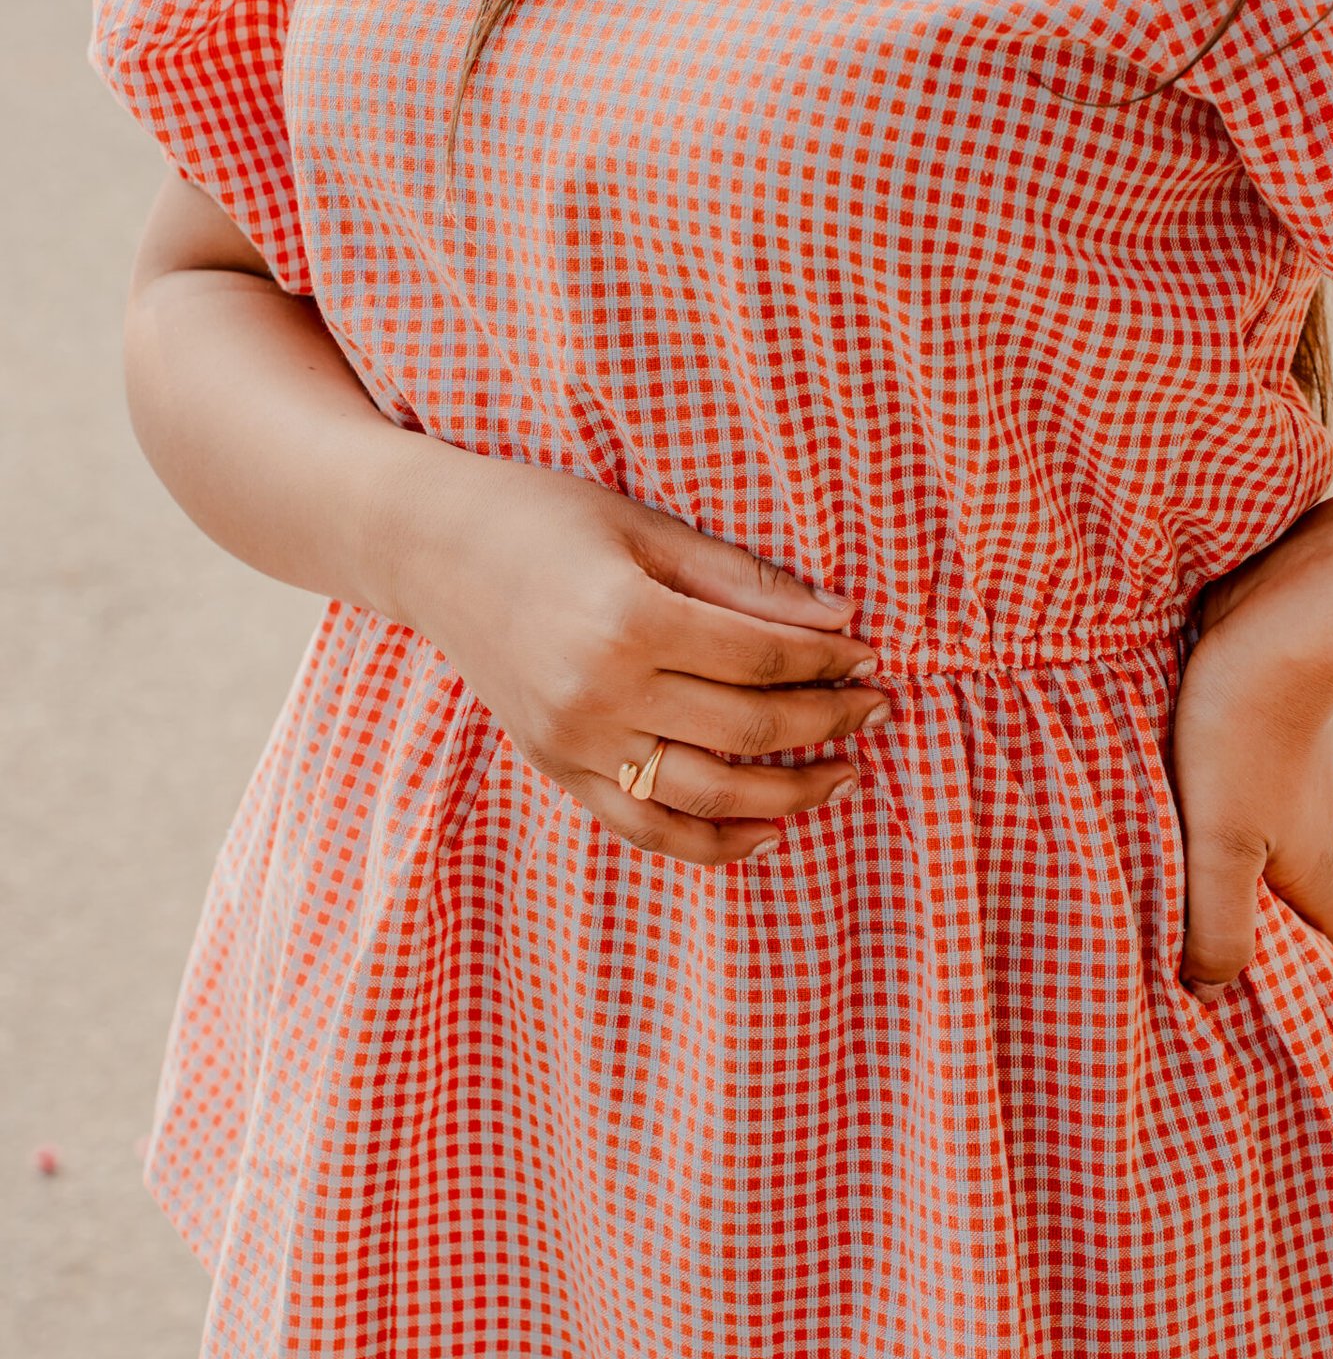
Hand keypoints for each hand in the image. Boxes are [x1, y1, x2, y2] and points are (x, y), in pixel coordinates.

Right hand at [391, 451, 890, 865]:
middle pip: (748, 730)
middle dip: (828, 723)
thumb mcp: (647, 527)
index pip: (762, 660)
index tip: (869, 654)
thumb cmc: (544, 516)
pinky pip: (648, 828)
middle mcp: (601, 693)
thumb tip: (840, 620)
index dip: (828, 663)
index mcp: (629, 621)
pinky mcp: (558, 769)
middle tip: (877, 710)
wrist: (430, 550)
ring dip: (790, 794)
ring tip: (845, 774)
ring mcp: (576, 742)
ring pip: (708, 796)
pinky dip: (714, 842)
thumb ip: (744, 581)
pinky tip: (769, 831)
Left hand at [1171, 569, 1332, 1001]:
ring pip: (1329, 820)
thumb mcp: (1218, 847)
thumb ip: (1217, 924)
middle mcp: (1324, 818)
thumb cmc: (1238, 741)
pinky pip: (1299, 770)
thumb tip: (1212, 991)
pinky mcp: (1291, 721)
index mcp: (1314, 861)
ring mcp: (1312, 766)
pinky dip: (1286, 791)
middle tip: (1311, 932)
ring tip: (1281, 862)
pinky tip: (1249, 780)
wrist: (1275, 630)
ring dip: (1315, 848)